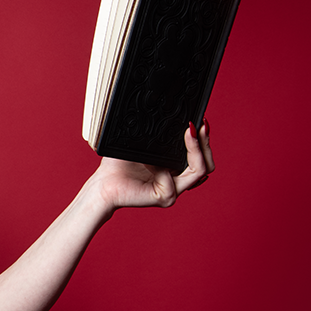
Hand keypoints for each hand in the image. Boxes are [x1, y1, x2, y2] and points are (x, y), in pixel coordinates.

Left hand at [89, 120, 214, 210]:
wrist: (103, 185)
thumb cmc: (118, 164)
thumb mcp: (141, 143)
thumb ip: (159, 133)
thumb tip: (175, 114)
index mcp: (174, 166)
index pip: (199, 154)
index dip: (203, 138)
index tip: (201, 119)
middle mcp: (177, 178)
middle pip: (208, 163)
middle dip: (206, 142)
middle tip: (201, 125)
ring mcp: (174, 189)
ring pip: (201, 171)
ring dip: (196, 150)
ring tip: (189, 133)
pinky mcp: (166, 197)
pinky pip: (175, 180)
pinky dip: (165, 168)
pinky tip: (151, 161)